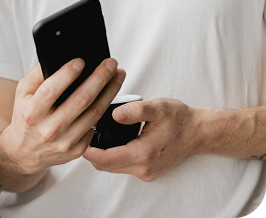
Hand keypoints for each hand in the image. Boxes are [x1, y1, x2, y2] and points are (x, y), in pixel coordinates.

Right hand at [0, 58, 124, 175]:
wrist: (25, 153)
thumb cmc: (26, 119)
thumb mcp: (22, 95)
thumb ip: (36, 76)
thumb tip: (55, 60)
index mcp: (32, 113)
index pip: (51, 90)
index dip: (68, 74)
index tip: (81, 61)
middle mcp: (49, 129)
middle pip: (81, 100)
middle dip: (99, 78)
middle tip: (110, 63)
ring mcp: (65, 141)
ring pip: (95, 112)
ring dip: (110, 91)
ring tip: (118, 76)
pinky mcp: (77, 149)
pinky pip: (95, 125)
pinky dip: (104, 109)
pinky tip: (108, 96)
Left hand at [83, 98, 203, 181]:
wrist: (201, 133)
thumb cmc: (180, 119)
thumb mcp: (157, 107)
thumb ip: (134, 110)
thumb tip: (114, 114)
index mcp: (143, 153)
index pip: (104, 159)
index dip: (87, 150)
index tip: (78, 137)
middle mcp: (143, 168)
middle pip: (105, 166)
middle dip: (91, 152)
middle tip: (83, 134)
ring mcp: (146, 172)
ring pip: (112, 168)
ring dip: (101, 156)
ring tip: (94, 137)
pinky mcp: (148, 172)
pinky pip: (122, 168)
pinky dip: (113, 157)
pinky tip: (110, 143)